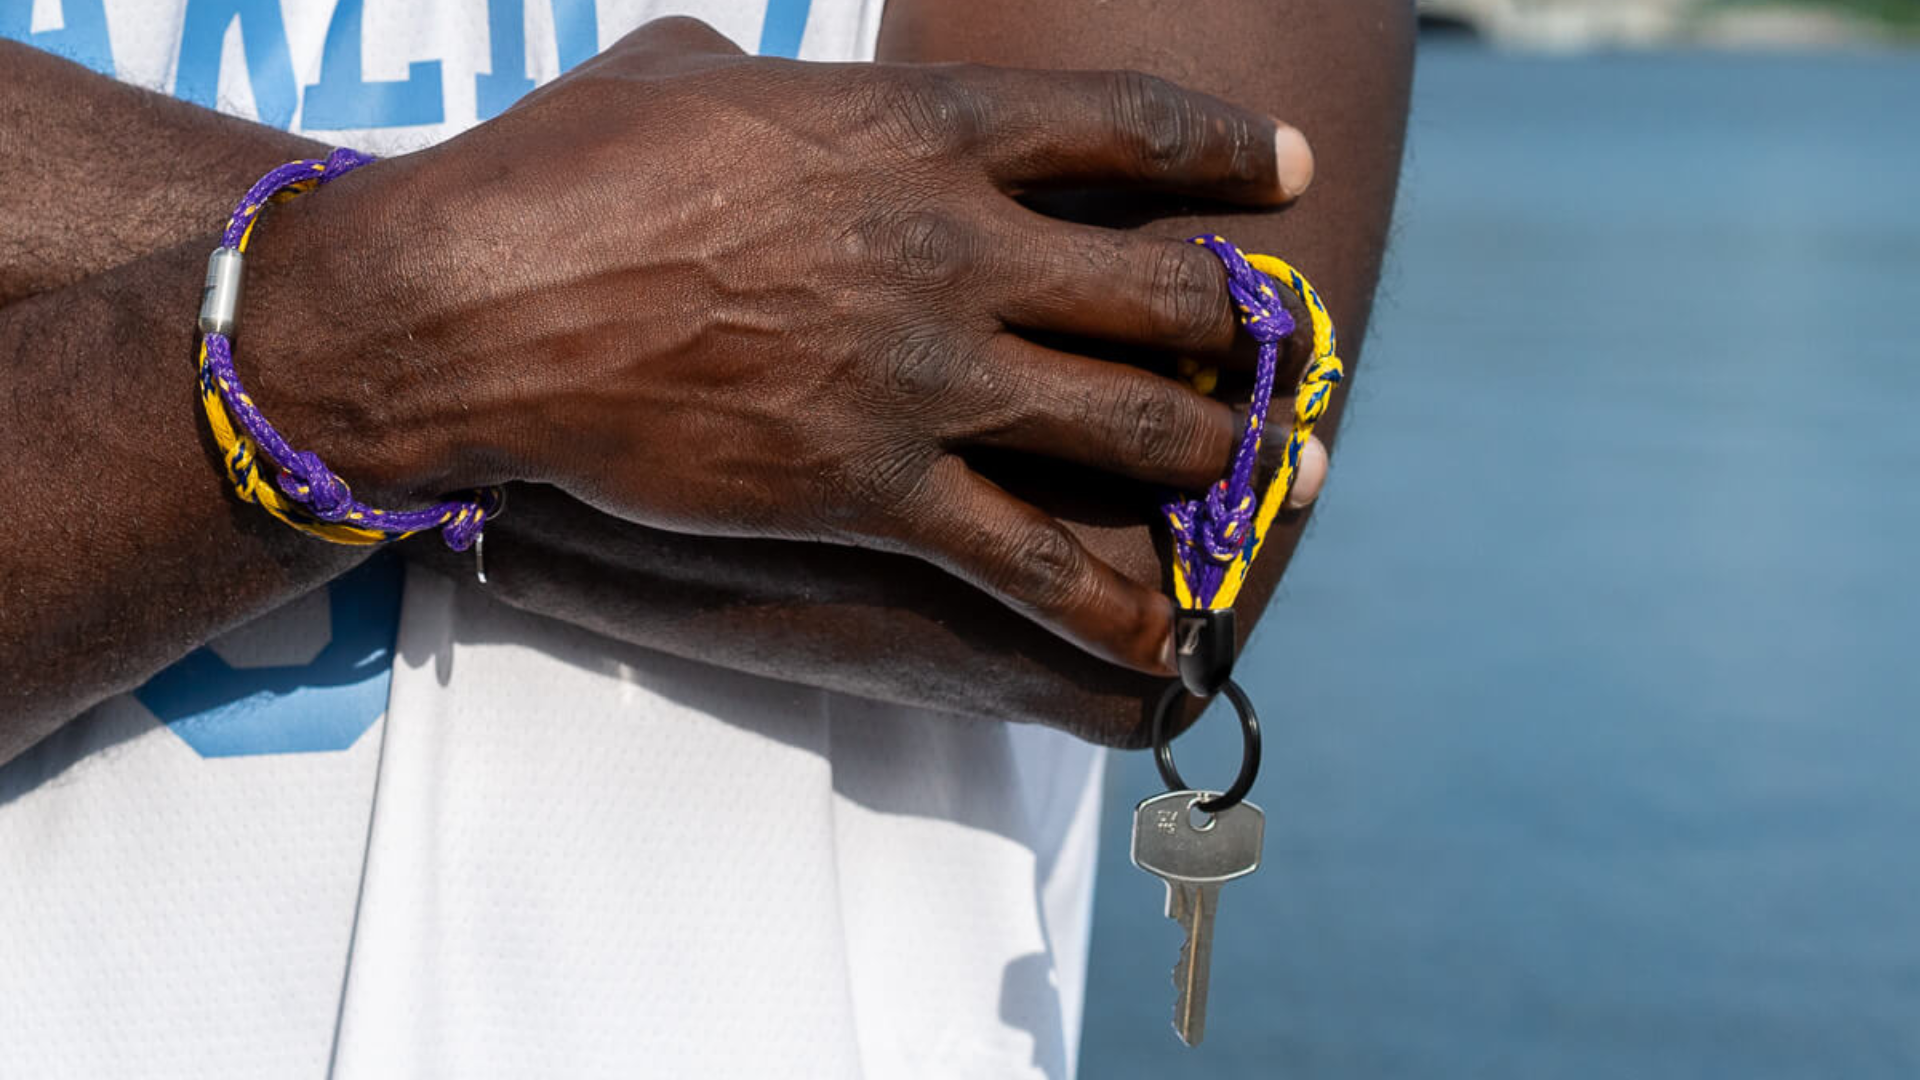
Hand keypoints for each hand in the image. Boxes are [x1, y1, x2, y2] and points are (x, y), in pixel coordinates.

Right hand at [310, 17, 1316, 674]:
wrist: (478, 302)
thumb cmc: (565, 167)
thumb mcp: (685, 71)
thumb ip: (780, 84)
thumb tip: (778, 84)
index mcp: (921, 130)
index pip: (1126, 130)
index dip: (1227, 152)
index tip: (1286, 174)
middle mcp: (955, 248)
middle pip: (1162, 292)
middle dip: (1247, 329)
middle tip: (1288, 352)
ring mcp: (924, 375)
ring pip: (1132, 426)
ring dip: (1224, 456)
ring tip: (1281, 477)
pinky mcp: (874, 488)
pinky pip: (1030, 561)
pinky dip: (1110, 606)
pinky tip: (1168, 640)